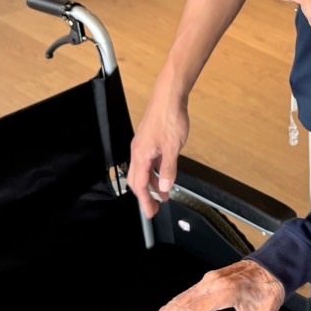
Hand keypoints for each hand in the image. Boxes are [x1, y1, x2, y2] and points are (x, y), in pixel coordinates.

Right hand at [129, 67, 190, 218]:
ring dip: (151, 184)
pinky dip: (154, 172)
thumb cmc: (169, 118)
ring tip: (163, 193)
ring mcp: (143, 146)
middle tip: (155, 208)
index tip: (150, 214)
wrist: (169, 97)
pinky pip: (148, 162)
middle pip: (137, 180)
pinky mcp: (149, 140)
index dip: (145, 202)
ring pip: (143, 171)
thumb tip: (164, 187)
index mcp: (141, 155)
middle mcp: (138, 151)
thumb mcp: (173, 148)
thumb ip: (168, 170)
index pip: (139, 186)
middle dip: (145, 196)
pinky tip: (164, 175)